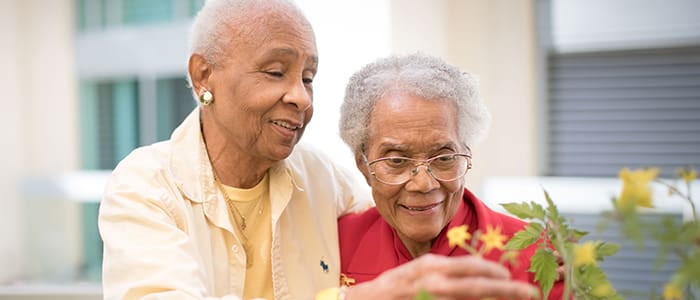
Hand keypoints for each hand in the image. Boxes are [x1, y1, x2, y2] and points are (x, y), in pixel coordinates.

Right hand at [345, 254, 537, 299]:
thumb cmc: (395, 285)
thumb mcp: (420, 270)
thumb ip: (445, 271)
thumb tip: (475, 274)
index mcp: (432, 266)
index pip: (471, 266)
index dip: (495, 271)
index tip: (510, 276)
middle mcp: (433, 282)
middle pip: (478, 285)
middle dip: (507, 289)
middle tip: (530, 292)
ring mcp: (431, 297)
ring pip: (472, 299)